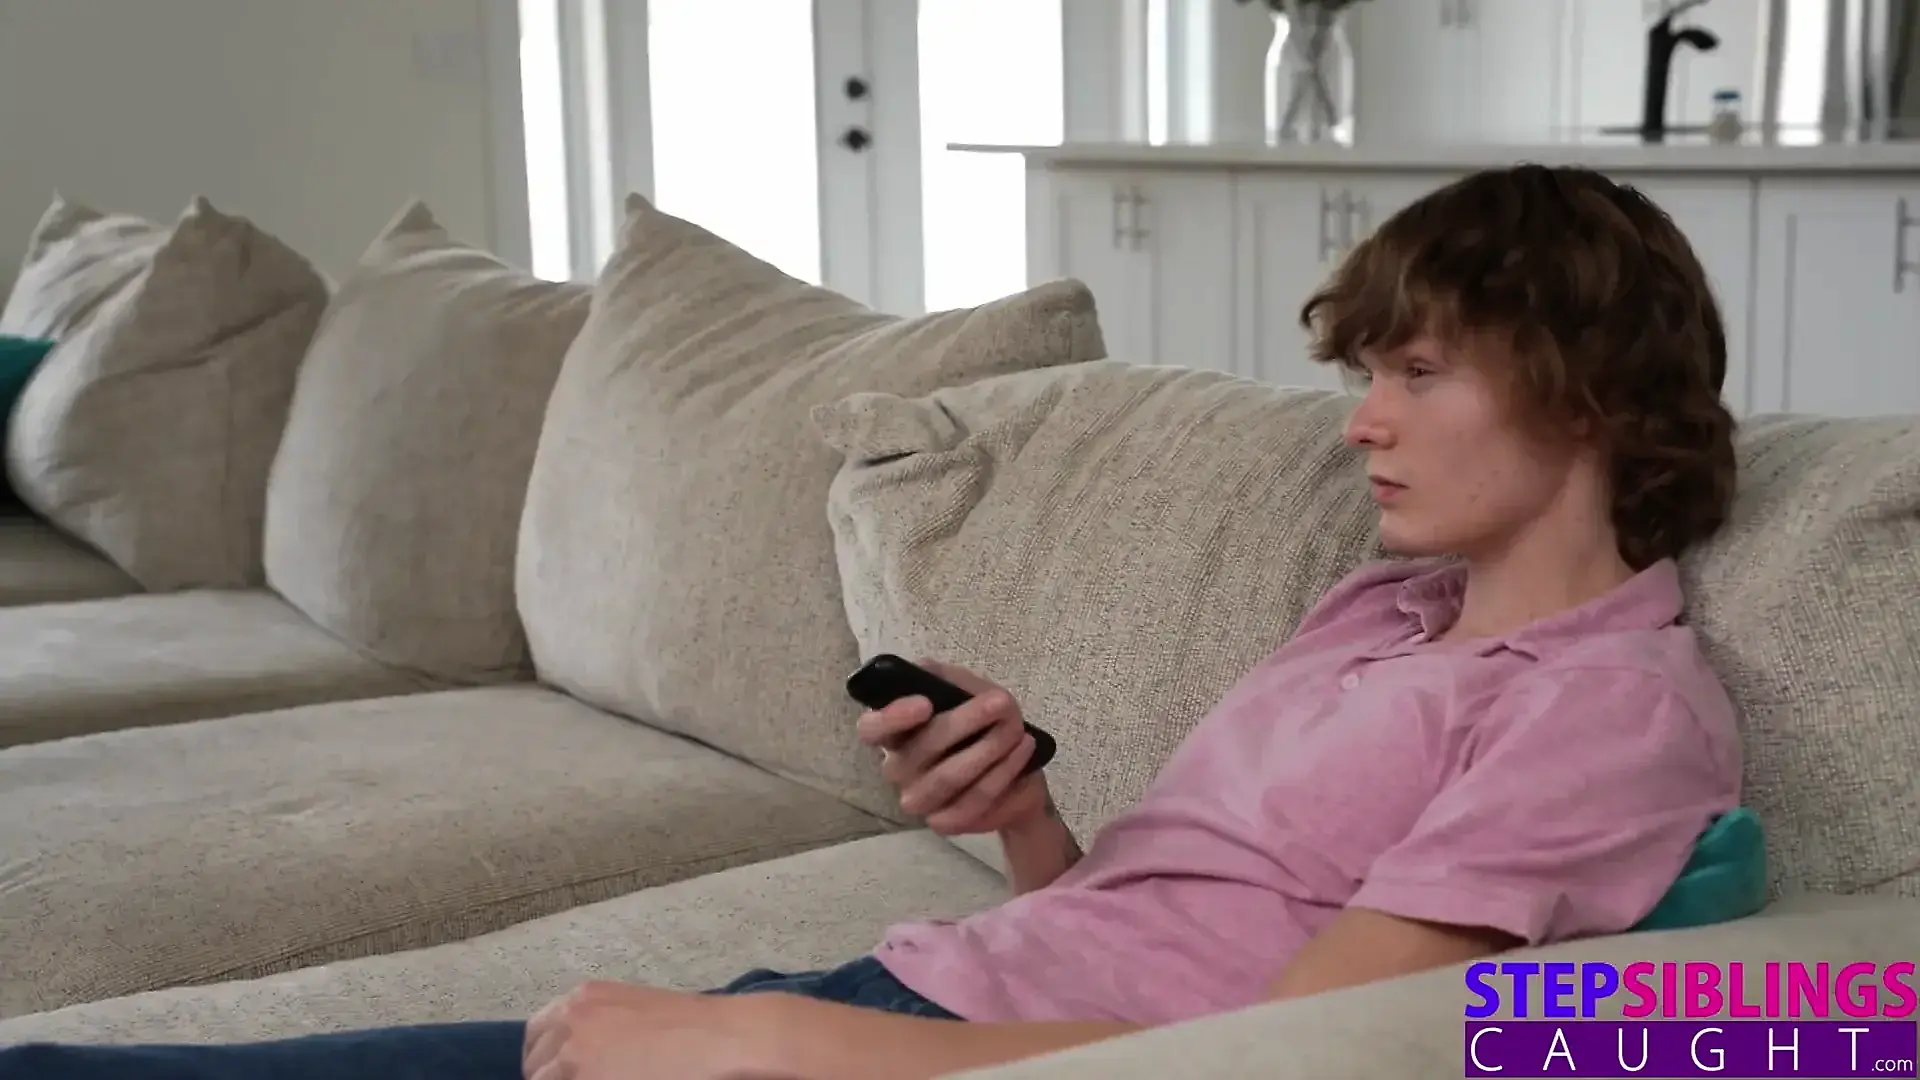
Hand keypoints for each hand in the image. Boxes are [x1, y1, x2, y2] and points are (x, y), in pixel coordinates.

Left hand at [522, 981, 772, 1079]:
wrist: (718, 1037)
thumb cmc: (687, 1024)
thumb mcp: (628, 1007)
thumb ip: (591, 1023)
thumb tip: (569, 1052)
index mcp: (581, 999)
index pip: (534, 1036)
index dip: (543, 1058)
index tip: (554, 1071)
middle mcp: (571, 1023)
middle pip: (534, 1065)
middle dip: (549, 1077)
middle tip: (577, 1079)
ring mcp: (575, 1057)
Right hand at [855, 658, 1049, 834]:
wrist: (1016, 769)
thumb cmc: (981, 725)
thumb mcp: (967, 691)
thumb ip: (944, 679)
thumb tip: (922, 667)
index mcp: (894, 734)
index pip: (870, 729)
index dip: (892, 717)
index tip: (925, 704)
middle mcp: (897, 768)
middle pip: (921, 748)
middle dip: (965, 721)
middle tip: (1001, 703)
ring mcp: (918, 800)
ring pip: (949, 776)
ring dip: (989, 748)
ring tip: (1017, 728)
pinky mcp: (944, 823)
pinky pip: (974, 799)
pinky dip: (1003, 772)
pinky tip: (1021, 750)